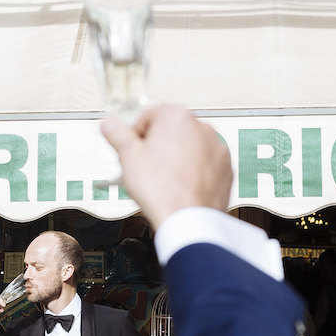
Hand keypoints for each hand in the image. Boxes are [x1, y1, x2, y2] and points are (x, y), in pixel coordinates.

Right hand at [101, 105, 231, 228]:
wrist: (188, 219)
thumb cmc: (161, 189)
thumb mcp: (128, 157)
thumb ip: (117, 134)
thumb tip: (109, 124)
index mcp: (176, 116)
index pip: (149, 117)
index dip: (137, 136)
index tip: (134, 151)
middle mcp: (201, 127)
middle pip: (171, 131)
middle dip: (158, 146)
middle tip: (147, 168)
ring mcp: (217, 147)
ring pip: (190, 147)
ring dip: (177, 158)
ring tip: (165, 180)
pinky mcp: (226, 167)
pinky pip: (205, 164)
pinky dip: (194, 172)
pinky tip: (181, 186)